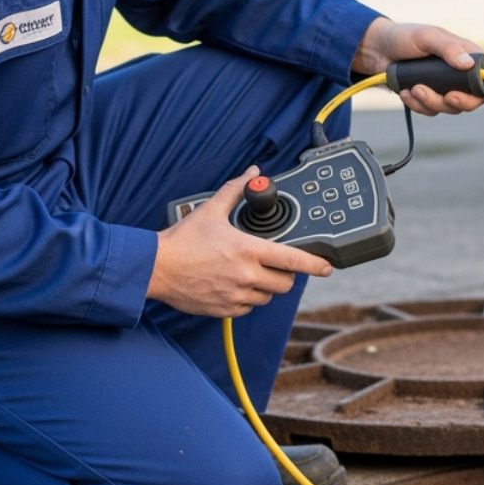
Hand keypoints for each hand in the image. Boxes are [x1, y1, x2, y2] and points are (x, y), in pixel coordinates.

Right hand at [147, 166, 331, 317]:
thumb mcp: (211, 210)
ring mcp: (236, 295)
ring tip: (251, 273)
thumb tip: (252, 174)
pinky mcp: (224, 310)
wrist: (156, 268)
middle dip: (286, 274)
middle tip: (276, 265)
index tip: (327, 267)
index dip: (315, 264)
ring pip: (268, 297)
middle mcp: (246, 276)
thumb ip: (236, 191)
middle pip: (285, 283)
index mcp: (248, 250)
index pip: (293, 260)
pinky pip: (248, 308)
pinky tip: (236, 286)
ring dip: (266, 287)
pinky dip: (248, 299)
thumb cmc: (182, 240)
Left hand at [352, 17, 483, 114]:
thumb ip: (447, 49)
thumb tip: (468, 64)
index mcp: (466, 53)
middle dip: (462, 102)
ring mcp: (444, 87)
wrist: (376, 50)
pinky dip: (418, 105)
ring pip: (451, 108)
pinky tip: (406, 93)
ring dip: (433, 102)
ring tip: (415, 89)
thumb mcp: (426, 37)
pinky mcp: (428, 97)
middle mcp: (459, 73)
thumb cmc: (403, 37)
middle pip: (475, 97)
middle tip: (448, 98)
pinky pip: (431, 111)